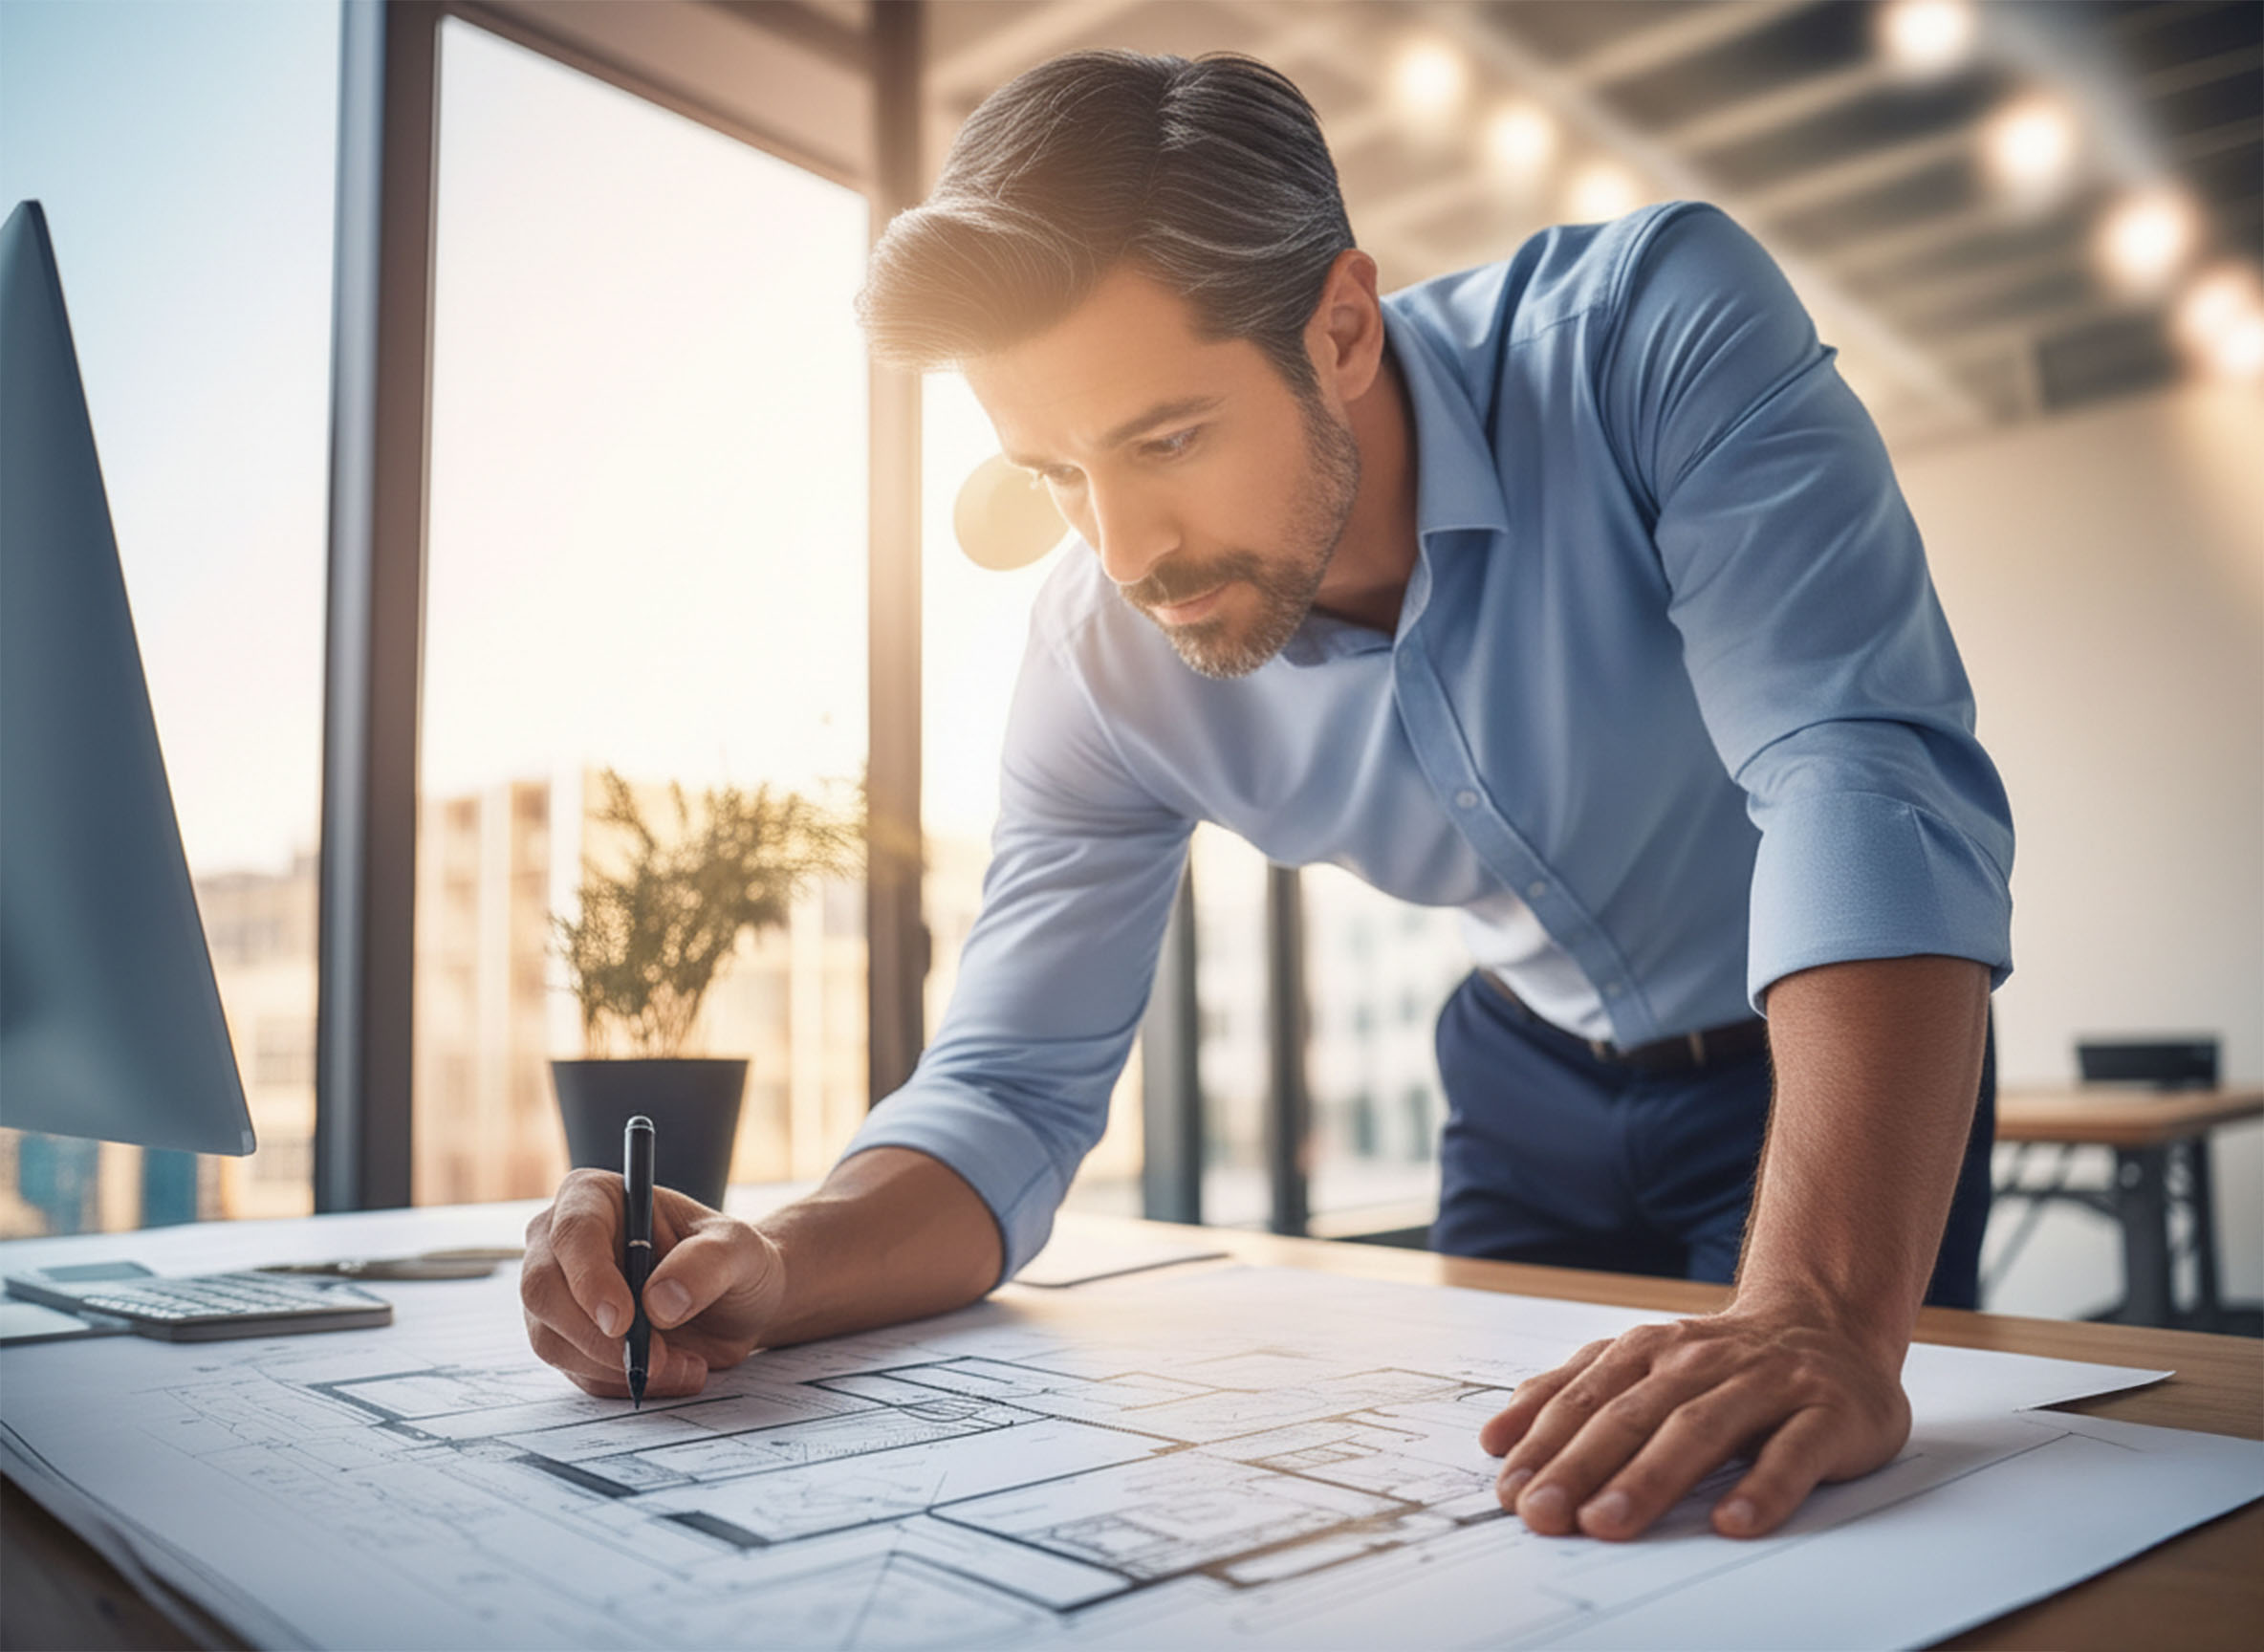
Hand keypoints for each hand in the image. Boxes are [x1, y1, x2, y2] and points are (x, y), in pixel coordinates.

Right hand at [521, 1167, 784, 1398]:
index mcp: (594, 1197)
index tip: (622, 1320)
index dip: (590, 1278)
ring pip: (552, 1340)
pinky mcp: (566, 1339)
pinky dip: (622, 1383)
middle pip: (542, 1290)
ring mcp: (557, 1294)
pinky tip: (671, 1373)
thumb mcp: (738, 1250)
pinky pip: (576, 1372)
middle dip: (597, 1335)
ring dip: (617, 1366)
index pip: (573, 1233)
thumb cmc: (732, 1261)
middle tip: (657, 1359)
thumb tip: (658, 1301)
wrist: (735, 1304)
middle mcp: (560, 1242)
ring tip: (685, 1365)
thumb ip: (705, 1265)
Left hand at [1478, 1300, 1909, 1540]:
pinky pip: (1794, 1454)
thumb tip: (1498, 1438)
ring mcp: (1767, 1385)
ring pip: (1701, 1430)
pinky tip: (1733, 1521)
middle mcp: (1702, 1362)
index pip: (1587, 1399)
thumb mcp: (1643, 1364)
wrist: (1827, 1322)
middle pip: (1632, 1416)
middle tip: (1542, 1513)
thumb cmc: (1723, 1362)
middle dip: (1581, 1466)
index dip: (1544, 1444)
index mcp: (1651, 1351)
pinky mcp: (1827, 1414)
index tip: (1510, 1490)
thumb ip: (1573, 1394)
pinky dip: (1764, 1488)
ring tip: (1609, 1521)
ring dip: (1650, 1477)